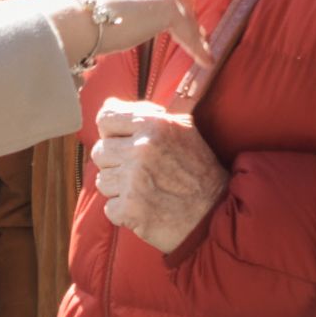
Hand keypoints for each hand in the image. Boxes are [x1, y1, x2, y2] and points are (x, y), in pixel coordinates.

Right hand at [49, 0, 205, 61]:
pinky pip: (186, 26)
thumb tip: (96, 12)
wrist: (71, 20)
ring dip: (190, 22)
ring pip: (180, 2)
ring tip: (199, 41)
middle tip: (186, 9)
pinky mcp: (165, 5)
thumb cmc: (65, 15)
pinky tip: (204, 60)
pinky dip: (196, 44)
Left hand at [91, 98, 226, 254]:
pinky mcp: (130, 209)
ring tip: (145, 190)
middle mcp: (142, 148)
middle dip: (116, 163)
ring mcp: (134, 180)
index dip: (112, 133)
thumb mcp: (182, 128)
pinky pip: (109, 208)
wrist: (215, 212)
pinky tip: (145, 208)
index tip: (124, 143)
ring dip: (119, 189)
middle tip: (140, 173)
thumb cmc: (197, 169)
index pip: (105, 118)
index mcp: (154, 124)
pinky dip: (124, 212)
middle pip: (100, 151)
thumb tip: (107, 103)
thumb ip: (144, 113)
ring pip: (101, 180)